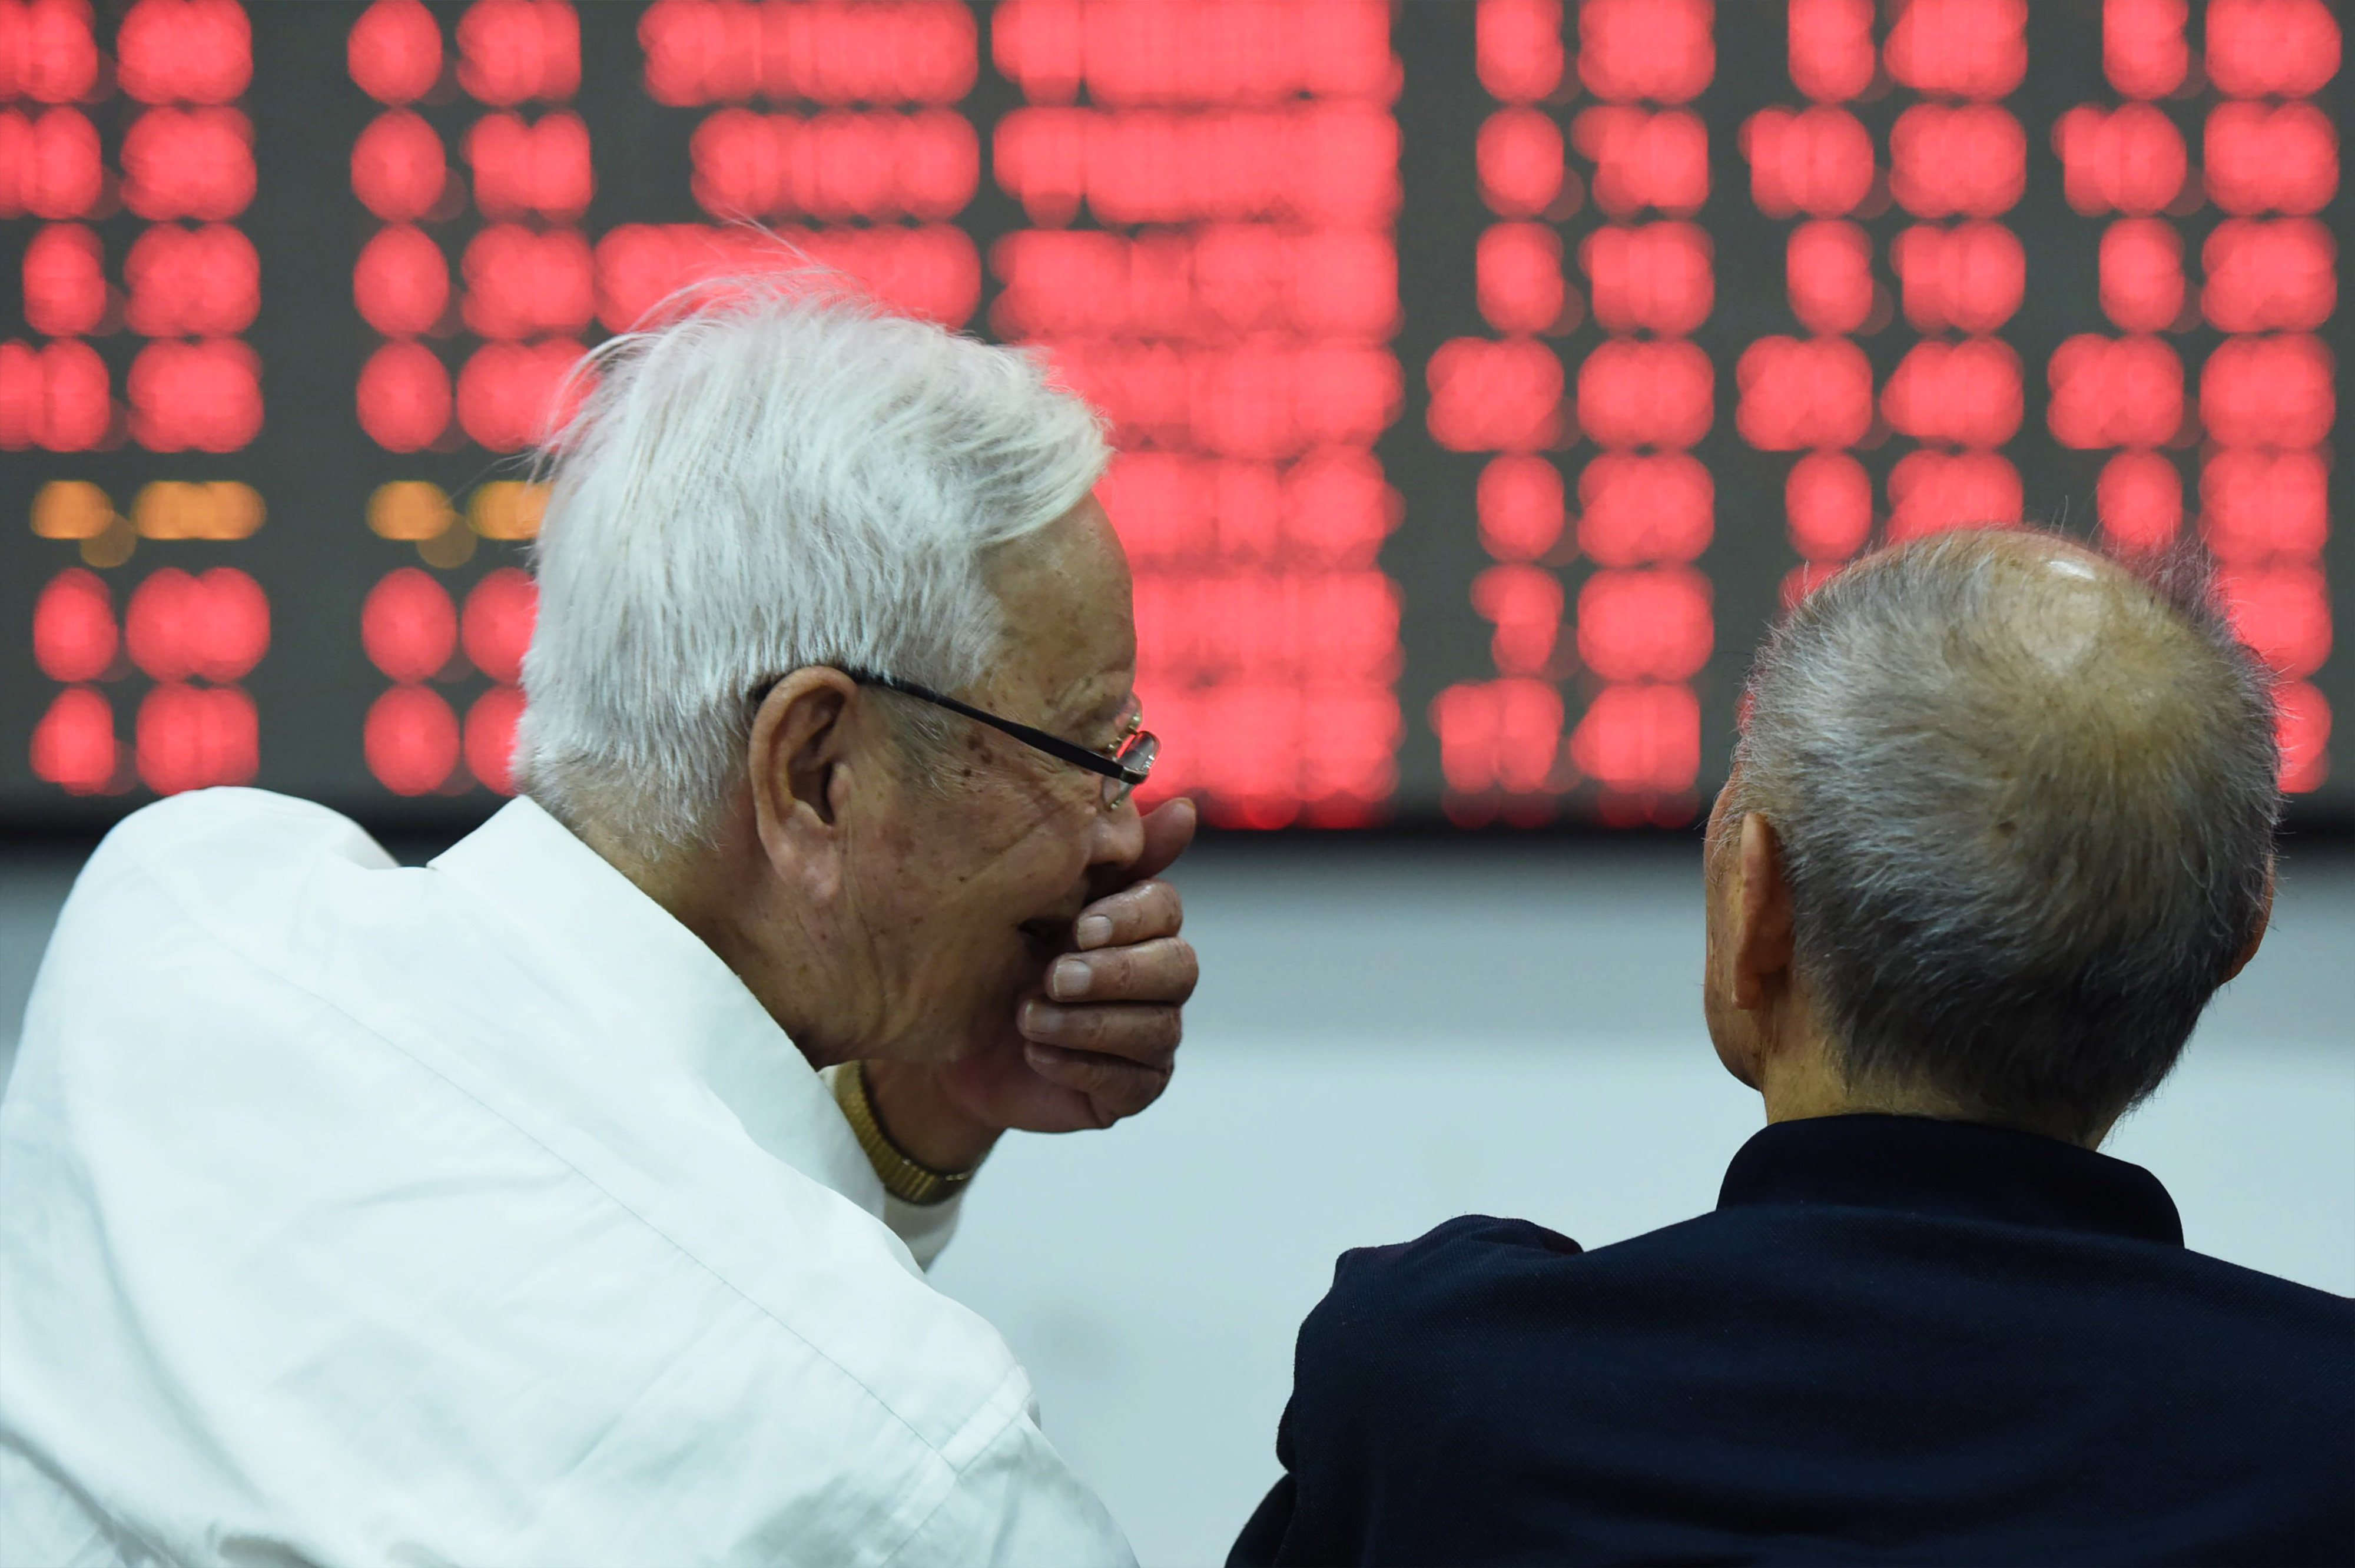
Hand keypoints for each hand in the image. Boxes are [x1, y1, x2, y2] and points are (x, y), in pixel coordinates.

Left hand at [864, 799, 1199, 1167]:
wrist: (949, 1041)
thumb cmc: (995, 959)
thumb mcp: (1038, 901)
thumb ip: (1109, 856)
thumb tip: (1188, 809)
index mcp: (1136, 923)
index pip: (1166, 909)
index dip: (1131, 917)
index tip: (1080, 925)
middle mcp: (1156, 977)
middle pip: (1180, 968)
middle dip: (1116, 973)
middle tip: (1054, 976)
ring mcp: (1150, 1036)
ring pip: (1159, 1029)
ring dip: (1089, 1023)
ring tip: (1028, 1018)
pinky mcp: (1131, 1088)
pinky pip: (1134, 1082)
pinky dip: (1082, 1065)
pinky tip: (1037, 1053)